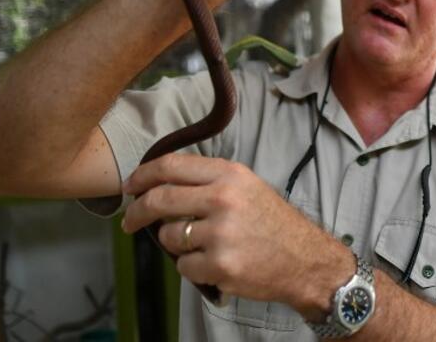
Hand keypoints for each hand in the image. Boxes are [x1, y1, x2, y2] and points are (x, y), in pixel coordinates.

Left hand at [121, 154, 352, 315]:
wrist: (305, 259)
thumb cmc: (274, 223)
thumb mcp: (248, 186)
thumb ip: (210, 181)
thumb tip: (162, 184)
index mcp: (230, 174)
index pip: (171, 166)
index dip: (143, 175)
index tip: (130, 186)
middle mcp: (223, 199)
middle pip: (160, 199)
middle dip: (137, 211)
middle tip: (130, 221)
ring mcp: (220, 233)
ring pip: (169, 236)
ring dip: (176, 243)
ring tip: (202, 245)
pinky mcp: (219, 265)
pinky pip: (183, 266)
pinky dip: (192, 267)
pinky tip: (215, 263)